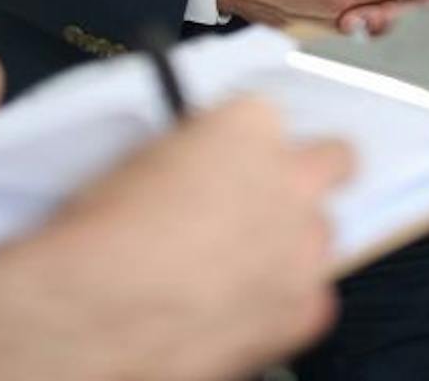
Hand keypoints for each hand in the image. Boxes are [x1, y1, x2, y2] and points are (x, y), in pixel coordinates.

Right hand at [0, 97, 351, 380]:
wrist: (95, 313)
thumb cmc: (100, 238)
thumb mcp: (136, 161)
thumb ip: (190, 151)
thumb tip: (193, 162)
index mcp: (248, 126)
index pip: (270, 116)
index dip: (249, 143)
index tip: (234, 158)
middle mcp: (291, 178)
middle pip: (333, 160)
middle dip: (308, 176)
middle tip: (273, 196)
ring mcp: (305, 244)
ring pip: (323, 233)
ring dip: (292, 242)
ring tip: (243, 263)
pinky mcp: (306, 307)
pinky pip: (314, 298)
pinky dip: (285, 303)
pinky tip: (243, 308)